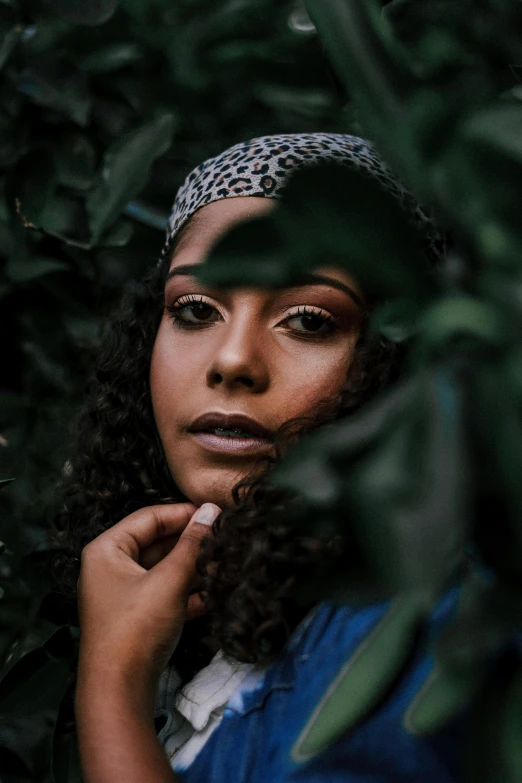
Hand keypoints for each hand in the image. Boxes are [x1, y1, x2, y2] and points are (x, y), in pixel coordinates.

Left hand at [76, 502, 220, 697]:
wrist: (120, 692)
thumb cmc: (137, 628)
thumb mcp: (170, 580)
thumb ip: (193, 544)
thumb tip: (211, 511)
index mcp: (107, 550)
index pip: (149, 517)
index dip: (184, 513)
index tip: (216, 513)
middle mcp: (111, 567)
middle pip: (158, 543)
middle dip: (192, 544)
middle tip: (225, 539)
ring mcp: (123, 594)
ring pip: (165, 570)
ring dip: (194, 569)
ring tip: (225, 565)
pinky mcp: (137, 617)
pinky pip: (165, 593)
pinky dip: (188, 592)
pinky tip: (215, 593)